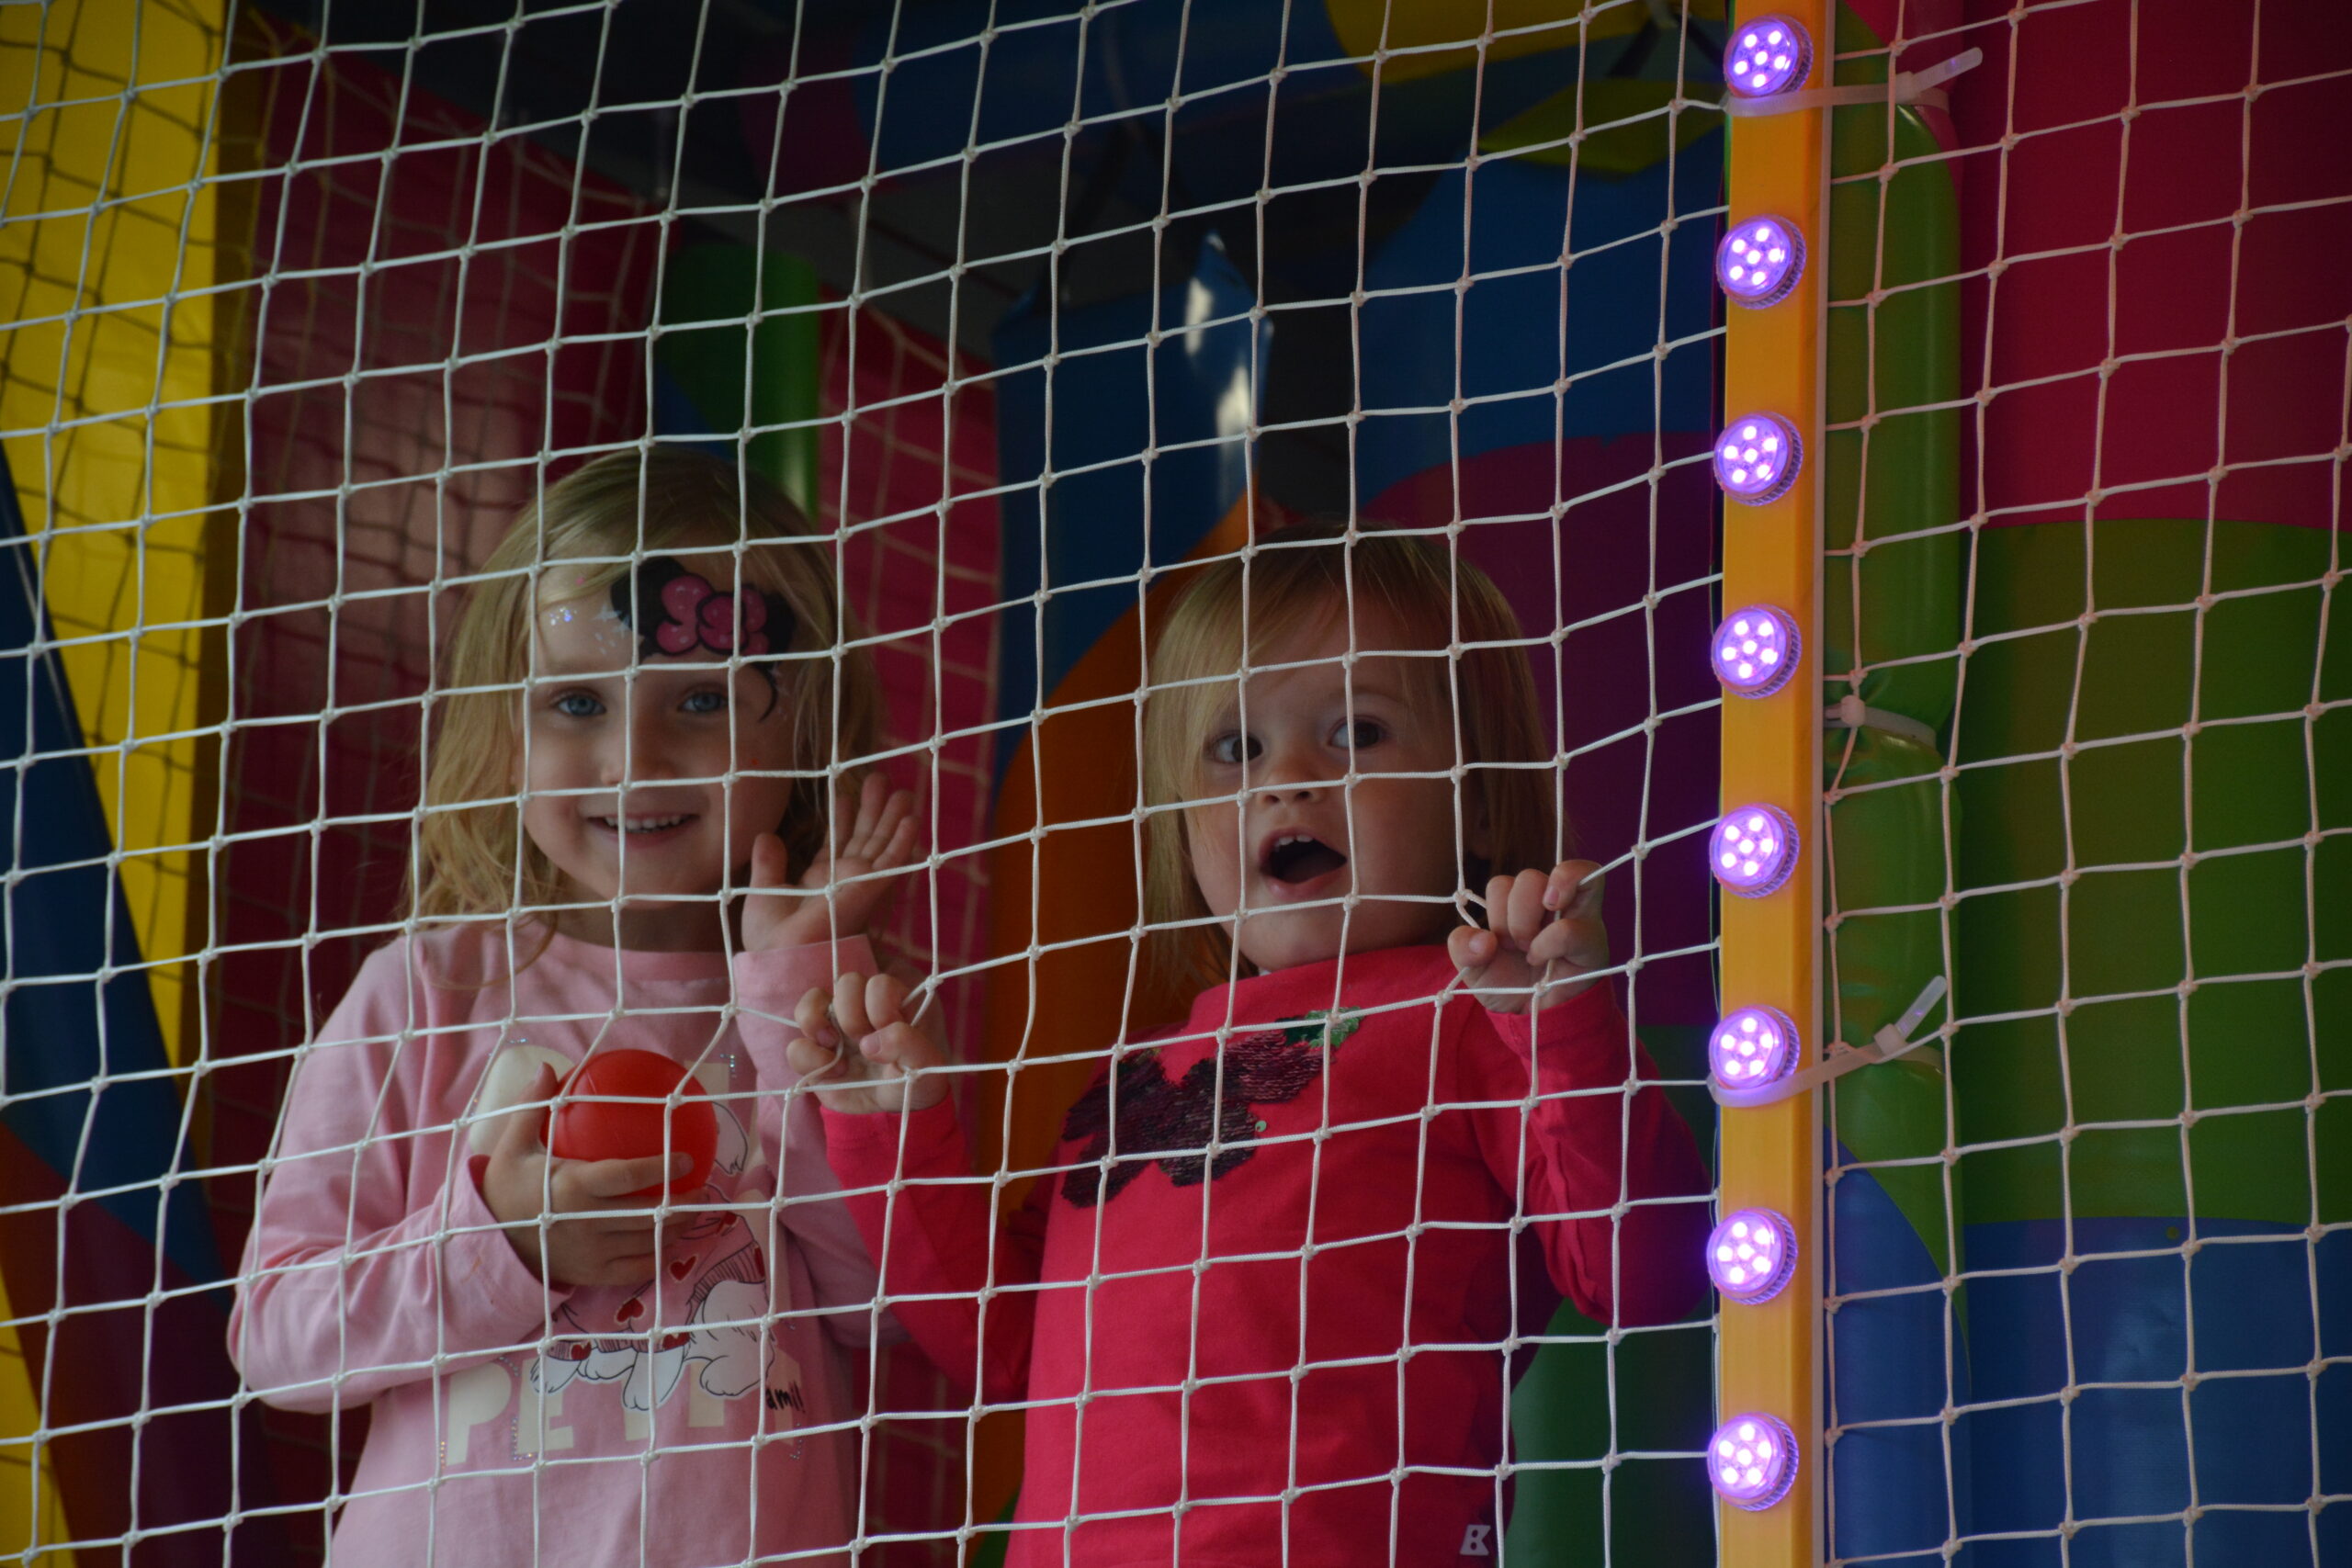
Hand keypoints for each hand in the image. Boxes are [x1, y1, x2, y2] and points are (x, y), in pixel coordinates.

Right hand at [481, 1065, 689, 1286]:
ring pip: (645, 1243)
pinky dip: (657, 1258)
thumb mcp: (512, 1146)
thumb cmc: (504, 1188)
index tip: (689, 1160)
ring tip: (694, 1213)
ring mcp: (590, 1252)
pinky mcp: (591, 1274)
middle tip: (702, 1190)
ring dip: (675, 1229)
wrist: (485, 1242)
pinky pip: (634, 1269)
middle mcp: (586, 1222)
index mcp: (572, 1187)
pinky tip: (671, 1245)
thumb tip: (549, 1067)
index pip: (627, 1176)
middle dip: (681, 1205)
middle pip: (646, 1215)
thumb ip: (534, 1106)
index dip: (662, 1168)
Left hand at [743, 772, 918, 952]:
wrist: (780, 956)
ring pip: (882, 844)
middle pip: (865, 837)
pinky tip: (912, 819)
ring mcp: (860, 883)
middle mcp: (845, 879)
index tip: (845, 795)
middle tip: (880, 779)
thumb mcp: (764, 890)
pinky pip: (892, 862)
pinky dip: (902, 841)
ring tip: (901, 790)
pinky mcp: (870, 889)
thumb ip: (768, 863)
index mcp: (822, 880)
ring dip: (892, 817)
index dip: (844, 818)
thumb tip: (766, 835)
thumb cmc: (769, 936)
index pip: (838, 842)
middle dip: (873, 809)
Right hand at [782, 970, 947, 1113]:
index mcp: (892, 1001)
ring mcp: (834, 1027)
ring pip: (811, 1001)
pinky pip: (796, 1045)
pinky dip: (809, 1058)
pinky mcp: (814, 1053)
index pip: (879, 983)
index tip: (887, 1031)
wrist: (895, 1109)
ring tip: (834, 1047)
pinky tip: (832, 1072)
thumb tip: (869, 1043)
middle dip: (853, 1014)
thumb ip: (908, 1043)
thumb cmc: (914, 1077)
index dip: (880, 1007)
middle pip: (846, 983)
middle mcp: (861, 1007)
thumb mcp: (925, 1063)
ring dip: (818, 1023)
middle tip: (863, 1041)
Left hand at [1448, 859, 1608, 1014]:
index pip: (1502, 884)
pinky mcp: (1591, 938)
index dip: (1494, 912)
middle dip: (1513, 917)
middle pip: (1529, 878)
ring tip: (1530, 949)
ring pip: (1559, 880)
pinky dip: (1547, 945)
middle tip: (1516, 947)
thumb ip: (1462, 948)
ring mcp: (1577, 913)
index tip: (1497, 942)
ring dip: (1530, 921)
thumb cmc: (1510, 985)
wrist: (1536, 1019)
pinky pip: (1569, 928)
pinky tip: (1542, 960)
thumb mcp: (1474, 969)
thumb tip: (1483, 939)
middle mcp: (1551, 901)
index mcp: (1520, 904)